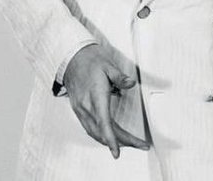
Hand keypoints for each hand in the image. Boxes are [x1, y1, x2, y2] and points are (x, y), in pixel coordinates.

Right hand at [63, 44, 149, 158]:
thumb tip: (131, 83)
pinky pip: (90, 128)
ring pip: (96, 133)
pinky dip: (102, 135)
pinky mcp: (79, 110)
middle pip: (103, 132)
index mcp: (95, 96)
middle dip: (122, 142)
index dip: (111, 139)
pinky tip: (111, 136)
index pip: (103, 122)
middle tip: (140, 144)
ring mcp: (81, 110)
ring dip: (112, 140)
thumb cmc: (90, 61)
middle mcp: (86, 106)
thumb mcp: (108, 65)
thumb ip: (120, 77)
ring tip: (130, 142)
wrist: (72, 60)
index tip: (116, 152)